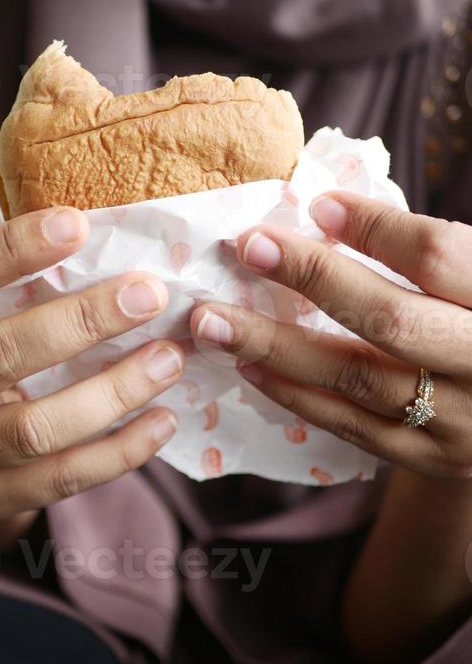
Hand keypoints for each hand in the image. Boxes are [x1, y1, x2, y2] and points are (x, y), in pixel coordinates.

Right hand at [0, 207, 183, 540]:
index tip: (78, 224)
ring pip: (34, 428)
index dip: (11, 247)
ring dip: (112, 392)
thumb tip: (113, 226)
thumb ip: (16, 276)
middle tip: (149, 295)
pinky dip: (119, 451)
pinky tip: (164, 419)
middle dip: (82, 322)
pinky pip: (61, 479)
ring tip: (169, 359)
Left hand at [190, 193, 471, 480]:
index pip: (437, 256)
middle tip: (246, 248)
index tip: (318, 204)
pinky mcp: (433, 458)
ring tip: (216, 321)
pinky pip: (352, 426)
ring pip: (358, 379)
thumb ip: (429, 256)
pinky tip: (251, 367)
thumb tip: (328, 212)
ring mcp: (461, 421)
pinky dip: (296, 395)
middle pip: (389, 319)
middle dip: (312, 278)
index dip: (375, 227)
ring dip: (277, 347)